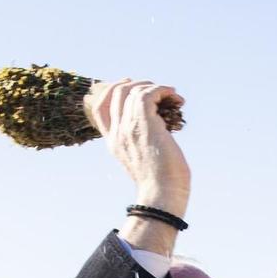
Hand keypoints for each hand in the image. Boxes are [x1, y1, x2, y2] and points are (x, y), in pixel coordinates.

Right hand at [84, 78, 188, 216]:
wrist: (162, 195)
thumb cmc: (161, 184)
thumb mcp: (145, 160)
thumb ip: (144, 142)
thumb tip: (162, 129)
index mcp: (113, 142)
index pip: (100, 108)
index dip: (112, 90)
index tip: (130, 82)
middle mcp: (116, 133)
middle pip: (116, 92)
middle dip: (138, 84)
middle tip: (158, 90)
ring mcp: (127, 127)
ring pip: (134, 90)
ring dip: (156, 88)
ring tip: (173, 96)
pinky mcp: (143, 122)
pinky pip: (148, 93)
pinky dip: (163, 90)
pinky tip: (176, 99)